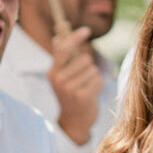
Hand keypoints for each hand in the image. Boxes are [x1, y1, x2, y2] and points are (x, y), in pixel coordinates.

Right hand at [48, 27, 103, 144]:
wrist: (74, 122)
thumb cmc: (71, 95)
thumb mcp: (62, 77)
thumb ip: (61, 58)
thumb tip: (57, 38)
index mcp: (53, 72)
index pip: (63, 49)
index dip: (75, 38)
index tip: (87, 30)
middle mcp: (59, 80)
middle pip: (85, 59)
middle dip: (88, 67)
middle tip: (82, 81)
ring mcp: (70, 89)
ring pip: (93, 70)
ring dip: (94, 78)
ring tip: (86, 89)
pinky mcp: (82, 97)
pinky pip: (98, 80)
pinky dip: (98, 86)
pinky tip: (91, 95)